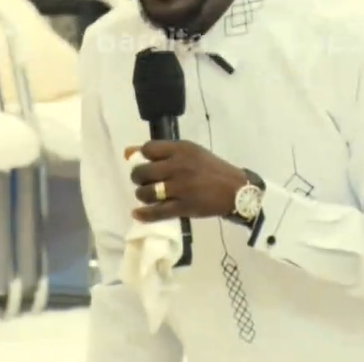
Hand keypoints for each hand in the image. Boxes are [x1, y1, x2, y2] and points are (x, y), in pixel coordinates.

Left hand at [127, 140, 246, 222]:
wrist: (235, 190)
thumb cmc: (212, 168)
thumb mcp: (191, 152)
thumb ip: (163, 151)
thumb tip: (128, 152)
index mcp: (182, 149)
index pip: (149, 149)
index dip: (143, 156)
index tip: (148, 162)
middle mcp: (179, 166)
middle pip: (143, 171)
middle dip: (138, 177)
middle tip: (145, 181)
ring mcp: (180, 187)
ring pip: (146, 192)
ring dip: (142, 195)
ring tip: (147, 195)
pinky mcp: (183, 207)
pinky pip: (156, 212)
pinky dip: (144, 214)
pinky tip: (138, 213)